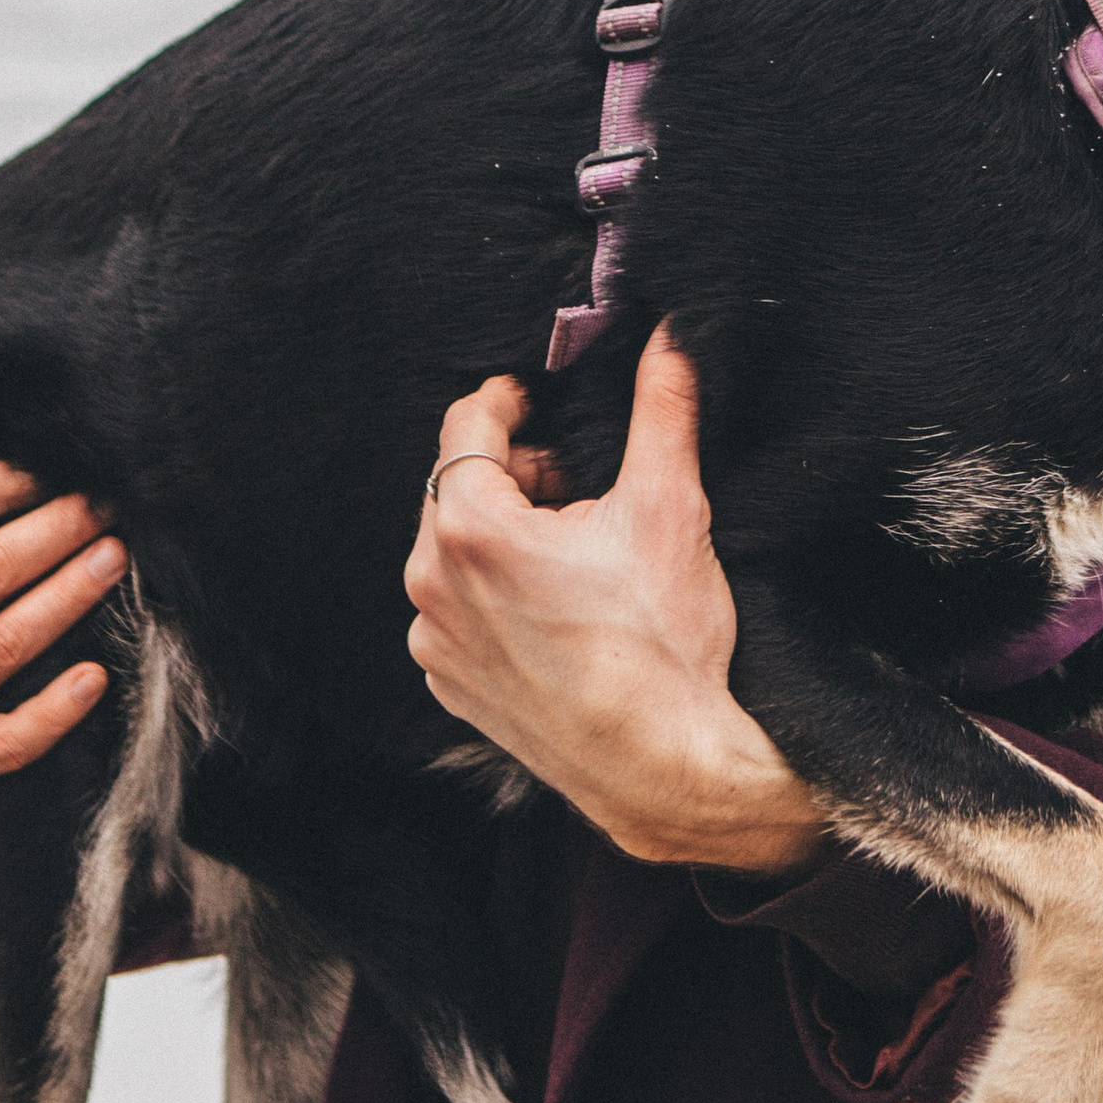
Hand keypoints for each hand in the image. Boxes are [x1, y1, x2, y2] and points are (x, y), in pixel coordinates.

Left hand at [405, 329, 827, 878]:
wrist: (666, 766)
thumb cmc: (664, 644)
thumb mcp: (669, 507)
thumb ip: (662, 408)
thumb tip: (668, 336)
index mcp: (471, 530)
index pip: (468, 423)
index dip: (511, 400)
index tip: (543, 398)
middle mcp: (432, 585)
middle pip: (459, 486)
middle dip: (516, 470)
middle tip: (580, 482)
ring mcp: (436, 642)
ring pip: (456, 549)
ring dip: (504, 532)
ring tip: (575, 550)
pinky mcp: (450, 684)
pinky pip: (458, 608)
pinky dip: (495, 590)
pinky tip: (557, 605)